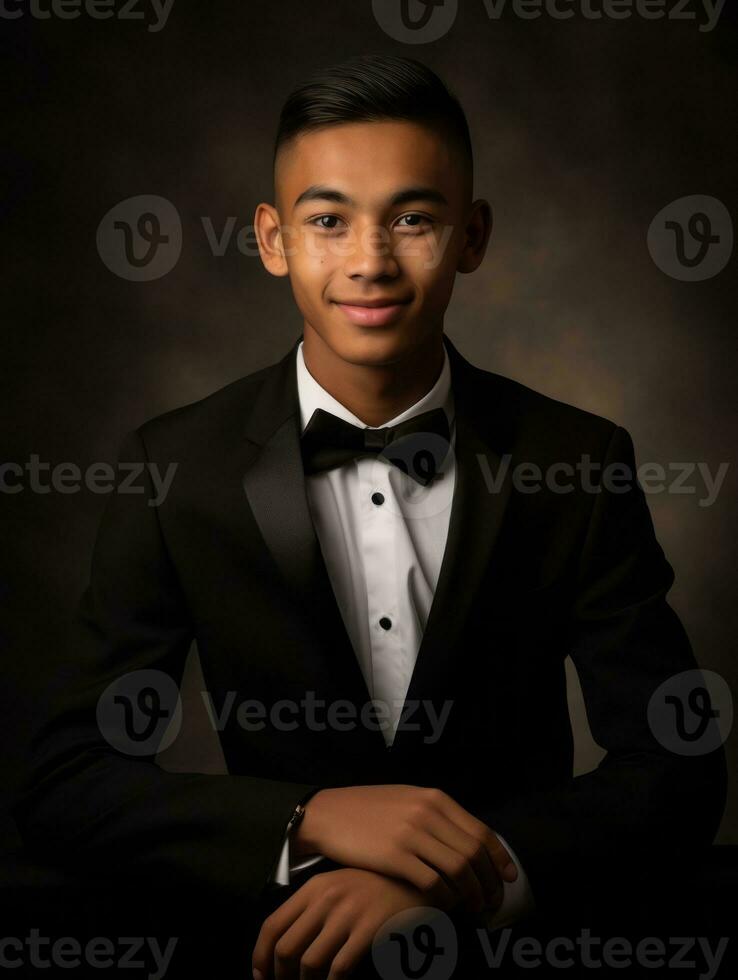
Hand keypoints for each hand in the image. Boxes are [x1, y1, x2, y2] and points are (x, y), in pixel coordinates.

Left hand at [252, 867, 437, 979]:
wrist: (417, 880)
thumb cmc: (375, 888)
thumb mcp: (338, 887)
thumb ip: (312, 909)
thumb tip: (283, 949)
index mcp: (313, 887)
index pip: (271, 925)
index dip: (260, 957)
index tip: (261, 976)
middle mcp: (326, 898)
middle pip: (286, 948)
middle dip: (280, 978)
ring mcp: (348, 913)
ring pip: (310, 962)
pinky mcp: (369, 929)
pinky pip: (340, 969)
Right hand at [292, 785, 516, 917]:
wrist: (327, 814)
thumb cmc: (366, 810)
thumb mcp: (406, 800)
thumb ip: (436, 815)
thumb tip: (466, 841)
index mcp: (434, 798)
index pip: (481, 830)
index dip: (499, 858)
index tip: (508, 878)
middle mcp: (428, 812)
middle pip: (474, 853)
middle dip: (489, 882)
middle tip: (491, 902)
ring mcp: (412, 834)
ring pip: (459, 870)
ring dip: (472, 895)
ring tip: (473, 909)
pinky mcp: (395, 856)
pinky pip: (433, 883)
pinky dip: (445, 899)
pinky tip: (444, 906)